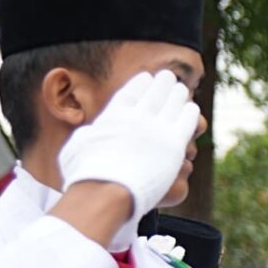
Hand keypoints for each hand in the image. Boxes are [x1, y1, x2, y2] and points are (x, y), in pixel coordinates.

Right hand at [55, 70, 199, 214]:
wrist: (108, 190)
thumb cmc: (87, 176)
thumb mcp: (76, 149)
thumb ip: (86, 137)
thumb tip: (89, 133)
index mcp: (113, 116)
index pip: (130, 93)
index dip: (139, 83)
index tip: (145, 77)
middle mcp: (136, 118)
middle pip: (154, 93)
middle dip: (161, 83)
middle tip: (167, 77)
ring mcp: (157, 129)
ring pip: (173, 104)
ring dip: (177, 94)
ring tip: (180, 90)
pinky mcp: (174, 144)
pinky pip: (187, 122)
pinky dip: (189, 113)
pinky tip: (191, 109)